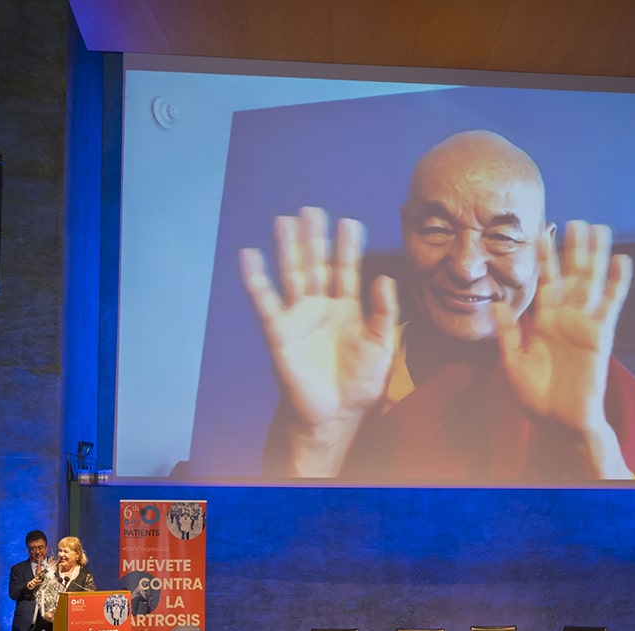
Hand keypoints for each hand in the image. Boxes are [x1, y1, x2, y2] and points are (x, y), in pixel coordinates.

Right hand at [240, 207, 398, 475]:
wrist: (334, 416)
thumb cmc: (360, 385)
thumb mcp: (382, 347)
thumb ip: (384, 313)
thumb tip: (384, 277)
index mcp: (348, 309)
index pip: (347, 270)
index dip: (348, 247)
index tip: (349, 222)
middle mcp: (321, 307)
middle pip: (316, 265)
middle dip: (314, 239)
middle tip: (312, 210)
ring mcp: (298, 317)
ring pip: (292, 275)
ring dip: (287, 248)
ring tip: (284, 220)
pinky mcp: (278, 332)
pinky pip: (264, 301)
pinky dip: (255, 278)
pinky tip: (250, 255)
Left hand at [496, 221, 632, 477]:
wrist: (558, 421)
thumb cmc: (535, 397)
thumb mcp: (512, 360)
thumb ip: (508, 330)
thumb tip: (496, 300)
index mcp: (544, 322)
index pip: (545, 282)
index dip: (545, 258)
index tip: (543, 232)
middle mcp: (566, 318)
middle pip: (571, 275)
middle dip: (573, 249)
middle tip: (576, 220)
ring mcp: (584, 324)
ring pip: (591, 282)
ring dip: (596, 256)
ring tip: (600, 228)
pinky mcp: (601, 334)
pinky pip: (610, 304)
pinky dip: (617, 282)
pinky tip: (622, 260)